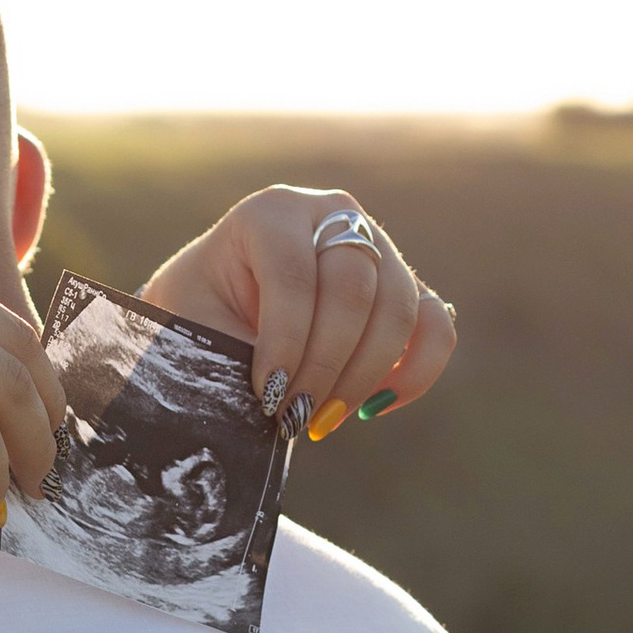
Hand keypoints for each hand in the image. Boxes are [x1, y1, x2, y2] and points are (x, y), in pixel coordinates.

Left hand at [138, 189, 457, 441]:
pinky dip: (416, 371)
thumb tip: (281, 406)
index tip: (269, 397)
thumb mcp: (198, 328)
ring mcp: (376, 244)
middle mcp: (332, 215)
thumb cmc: (196, 317)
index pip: (296, 274)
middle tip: (294, 416)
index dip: (286, 341)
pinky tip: (374, 408)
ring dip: (364, 375)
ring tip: (321, 420)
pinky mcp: (404, 285)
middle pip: (355, 287)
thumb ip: (237, 356)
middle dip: (326, 363)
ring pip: (399, 307)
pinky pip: (436, 325)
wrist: (209, 306)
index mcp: (271, 212)